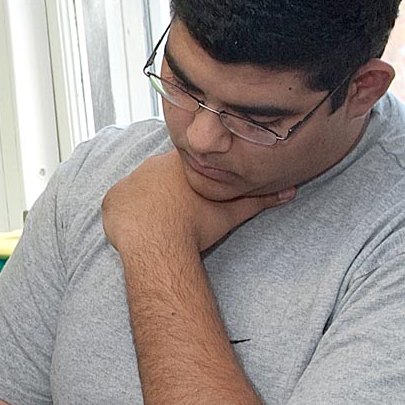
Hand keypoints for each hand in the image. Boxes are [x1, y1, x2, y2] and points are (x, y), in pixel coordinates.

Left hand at [102, 151, 293, 256]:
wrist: (158, 241)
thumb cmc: (196, 225)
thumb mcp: (232, 212)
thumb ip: (259, 200)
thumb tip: (291, 191)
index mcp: (181, 162)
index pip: (187, 166)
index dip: (191, 183)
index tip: (193, 200)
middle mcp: (152, 164)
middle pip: (162, 176)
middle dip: (168, 192)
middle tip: (177, 215)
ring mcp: (129, 180)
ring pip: (140, 189)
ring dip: (147, 203)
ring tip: (158, 224)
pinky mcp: (112, 198)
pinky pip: (119, 203)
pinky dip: (127, 215)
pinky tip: (138, 229)